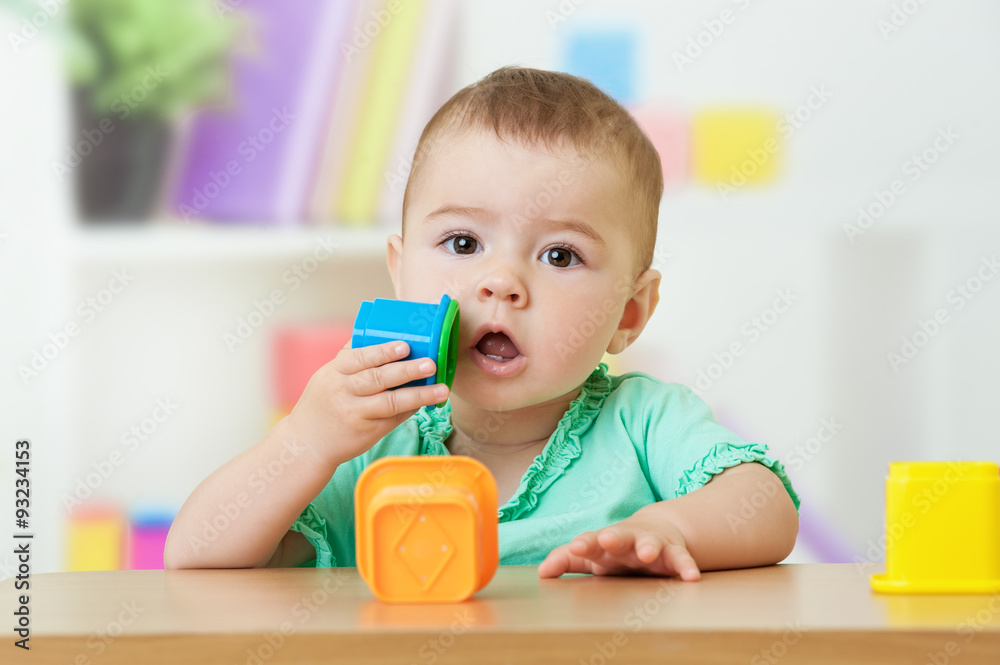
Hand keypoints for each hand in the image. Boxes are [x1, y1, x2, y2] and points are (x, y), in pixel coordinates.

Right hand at [287, 340, 448, 464]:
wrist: (306, 443)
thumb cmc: (323, 402)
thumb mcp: (328, 376)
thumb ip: (352, 359)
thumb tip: (384, 336)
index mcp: (334, 372)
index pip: (359, 357)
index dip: (383, 351)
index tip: (405, 346)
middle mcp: (343, 392)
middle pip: (377, 378)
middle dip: (406, 370)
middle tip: (430, 364)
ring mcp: (355, 413)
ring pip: (390, 402)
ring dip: (418, 394)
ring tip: (441, 389)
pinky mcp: (367, 432)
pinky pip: (393, 418)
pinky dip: (411, 409)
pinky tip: (427, 402)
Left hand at [537, 514, 700, 579]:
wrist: (656, 530)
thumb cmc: (615, 548)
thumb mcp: (592, 555)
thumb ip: (567, 561)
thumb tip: (541, 572)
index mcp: (604, 542)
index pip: (590, 541)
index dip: (583, 544)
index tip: (575, 546)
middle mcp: (627, 540)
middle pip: (619, 536)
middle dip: (613, 538)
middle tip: (607, 540)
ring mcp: (651, 544)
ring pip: (651, 544)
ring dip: (649, 547)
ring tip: (648, 554)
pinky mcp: (674, 553)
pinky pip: (681, 559)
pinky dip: (686, 566)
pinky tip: (691, 577)